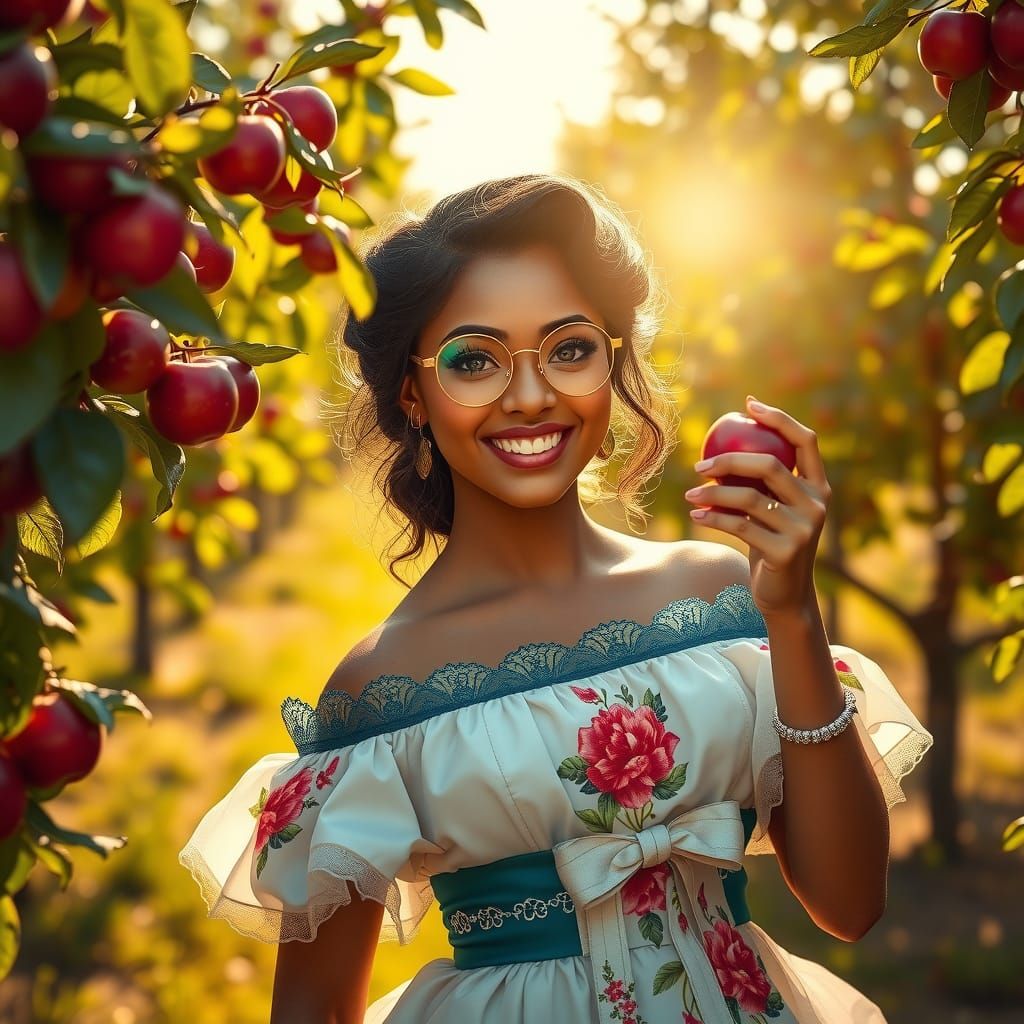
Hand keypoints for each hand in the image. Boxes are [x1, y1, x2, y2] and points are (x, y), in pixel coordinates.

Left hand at [683, 396, 830, 619]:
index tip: (748, 404)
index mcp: (820, 487)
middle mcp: (818, 505)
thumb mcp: (774, 510)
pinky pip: (739, 525)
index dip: (779, 418)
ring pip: (749, 497)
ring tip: (690, 493)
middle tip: (700, 464)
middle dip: (730, 458)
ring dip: (713, 492)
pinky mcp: (785, 552)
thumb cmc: (771, 543)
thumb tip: (725, 437)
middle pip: (770, 465)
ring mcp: (804, 529)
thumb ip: (765, 483)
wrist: (784, 595)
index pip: (806, 441)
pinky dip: (713, 517)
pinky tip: (696, 514)